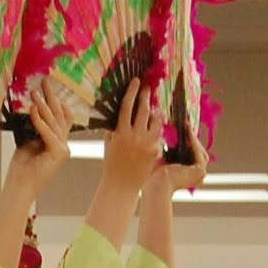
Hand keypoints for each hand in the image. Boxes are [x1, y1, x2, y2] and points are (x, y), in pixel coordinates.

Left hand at [3, 78, 77, 197]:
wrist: (20, 187)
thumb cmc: (21, 168)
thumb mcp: (28, 142)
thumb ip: (35, 129)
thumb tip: (34, 110)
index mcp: (58, 144)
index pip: (63, 119)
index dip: (58, 103)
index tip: (50, 88)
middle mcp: (64, 146)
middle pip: (59, 116)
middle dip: (52, 97)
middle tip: (46, 81)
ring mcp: (63, 150)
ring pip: (54, 123)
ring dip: (44, 106)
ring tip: (36, 92)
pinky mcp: (58, 154)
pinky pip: (48, 133)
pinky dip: (40, 121)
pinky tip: (33, 110)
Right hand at [86, 84, 164, 245]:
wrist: (122, 185)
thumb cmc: (112, 164)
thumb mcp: (109, 144)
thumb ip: (113, 128)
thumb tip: (117, 114)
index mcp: (120, 132)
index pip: (127, 106)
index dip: (132, 91)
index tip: (136, 82)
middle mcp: (135, 136)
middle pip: (143, 110)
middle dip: (145, 97)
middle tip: (148, 89)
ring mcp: (147, 143)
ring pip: (155, 121)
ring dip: (154, 113)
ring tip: (152, 109)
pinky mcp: (156, 150)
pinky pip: (158, 135)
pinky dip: (157, 129)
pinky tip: (155, 127)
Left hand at [158, 121, 210, 193]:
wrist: (156, 184)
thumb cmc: (155, 176)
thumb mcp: (162, 158)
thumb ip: (167, 148)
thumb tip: (167, 132)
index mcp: (187, 175)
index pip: (190, 154)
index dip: (188, 140)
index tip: (183, 127)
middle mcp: (196, 176)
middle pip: (196, 151)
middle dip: (191, 137)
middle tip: (186, 122)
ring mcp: (200, 175)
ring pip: (199, 151)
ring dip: (192, 137)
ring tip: (186, 124)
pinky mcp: (201, 172)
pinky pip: (199, 153)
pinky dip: (194, 141)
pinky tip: (188, 131)